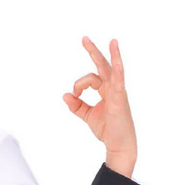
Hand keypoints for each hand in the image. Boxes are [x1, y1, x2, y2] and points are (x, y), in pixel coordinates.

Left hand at [63, 37, 136, 170]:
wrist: (118, 145)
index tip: (74, 95)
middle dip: (93, 51)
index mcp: (106, 90)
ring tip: (113, 41)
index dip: (78, 85)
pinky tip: (118, 63)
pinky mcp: (120, 100)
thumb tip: (65, 95)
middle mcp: (113, 88)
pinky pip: (120, 83)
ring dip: (114, 55)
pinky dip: (119, 73)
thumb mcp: (88, 115)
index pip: (90, 79)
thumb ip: (77, 105)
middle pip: (103, 65)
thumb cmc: (108, 130)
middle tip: (84, 39)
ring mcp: (118, 93)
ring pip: (114, 70)